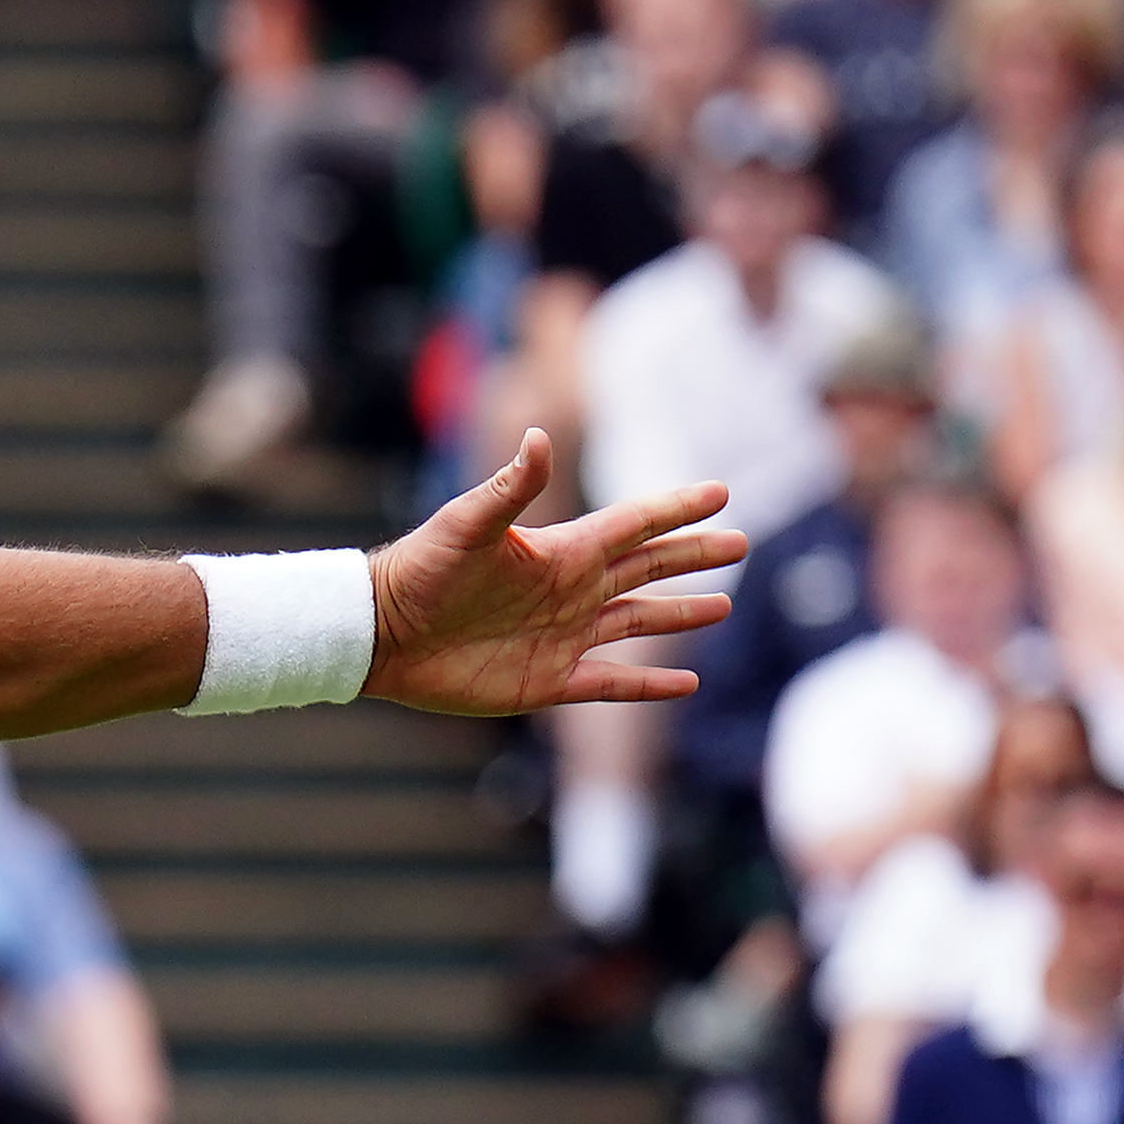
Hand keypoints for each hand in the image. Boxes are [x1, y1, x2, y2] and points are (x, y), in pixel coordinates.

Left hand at [367, 432, 743, 717]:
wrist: (383, 633)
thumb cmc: (421, 570)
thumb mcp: (467, 525)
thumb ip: (509, 488)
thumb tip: (538, 438)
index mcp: (563, 550)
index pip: (634, 525)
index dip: (676, 509)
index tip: (720, 493)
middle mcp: (572, 590)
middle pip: (649, 569)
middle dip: (693, 555)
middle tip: (739, 544)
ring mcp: (564, 635)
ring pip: (638, 621)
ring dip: (679, 614)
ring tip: (721, 604)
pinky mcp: (549, 679)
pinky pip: (612, 682)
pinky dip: (649, 685)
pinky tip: (685, 684)